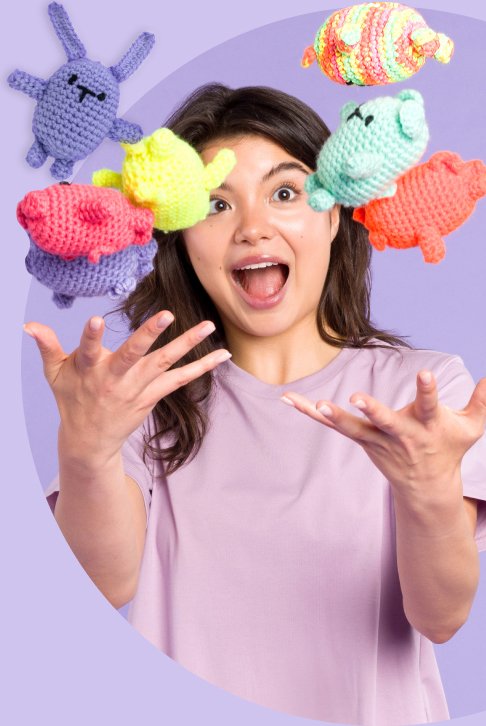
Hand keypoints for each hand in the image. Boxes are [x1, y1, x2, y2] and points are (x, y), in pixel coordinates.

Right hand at [24, 312, 230, 463]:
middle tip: (166, 314)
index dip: (91, 336)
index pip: (88, 350)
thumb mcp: (54, 374)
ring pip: (163, 364)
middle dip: (148, 335)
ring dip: (187, 344)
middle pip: (133, 355)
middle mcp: (115, 379)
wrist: (90, 441)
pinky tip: (223, 354)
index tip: (97, 319)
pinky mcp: (152, 395)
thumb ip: (47, 347)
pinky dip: (202, 367)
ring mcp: (137, 388)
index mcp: (89, 370)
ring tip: (208, 325)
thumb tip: (28, 325)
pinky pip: (180, 380)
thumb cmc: (71, 400)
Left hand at [281, 370, 485, 500]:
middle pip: (387, 422)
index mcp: (430, 426)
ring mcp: (379, 441)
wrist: (428, 489)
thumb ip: (482, 402)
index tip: (425, 374)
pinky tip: (290, 399)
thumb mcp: (472, 428)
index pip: (431, 405)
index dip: (428, 391)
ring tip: (314, 405)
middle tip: (357, 398)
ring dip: (334, 417)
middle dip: (374, 411)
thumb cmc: (449, 449)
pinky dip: (311, 413)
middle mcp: (402, 435)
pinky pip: (336, 426)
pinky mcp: (363, 442)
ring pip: (354, 428)